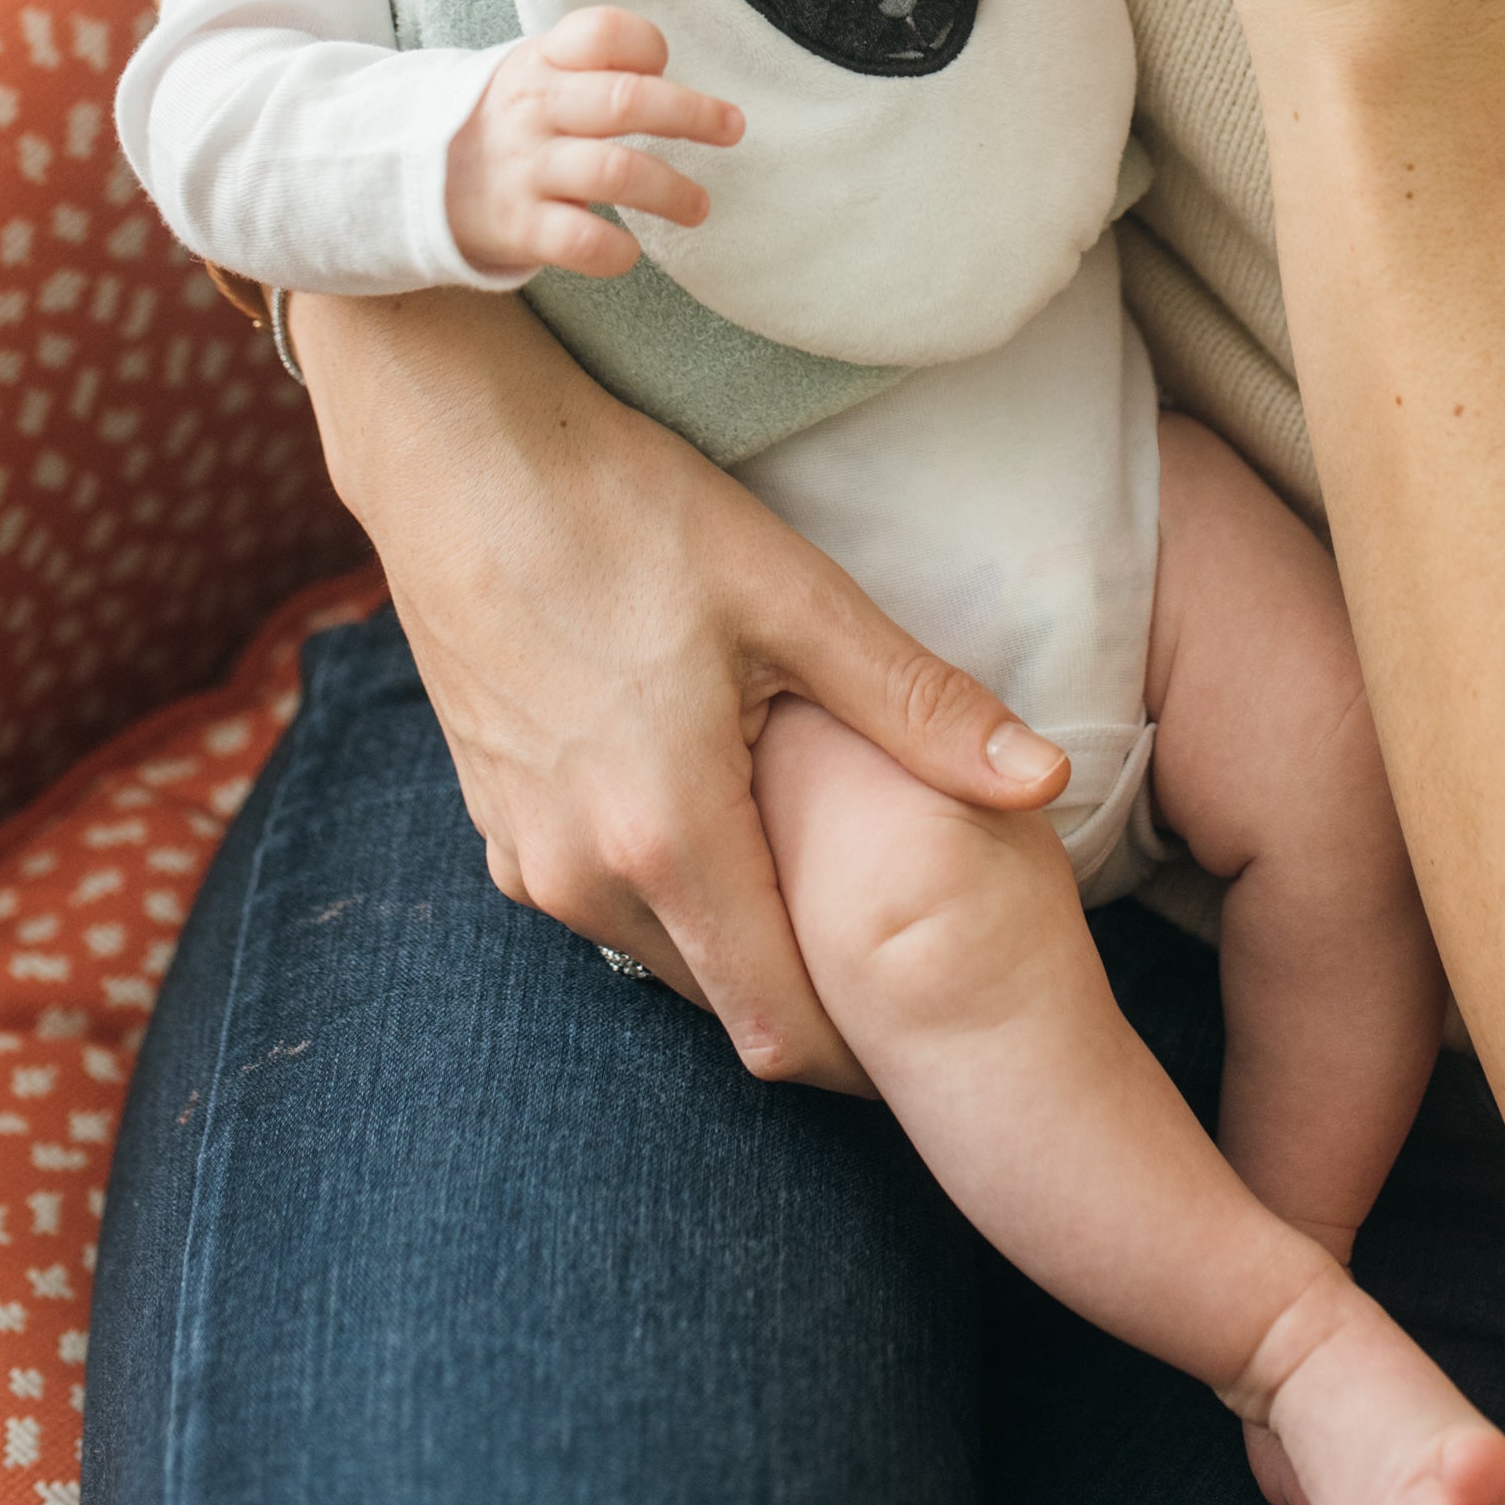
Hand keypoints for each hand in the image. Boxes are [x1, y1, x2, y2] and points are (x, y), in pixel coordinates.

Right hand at [291, 285, 1072, 1085]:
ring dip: (740, 935)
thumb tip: (1047, 780)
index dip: (863, 1051)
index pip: (780, 1023)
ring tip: (829, 878)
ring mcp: (525, 856)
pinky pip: (603, 899)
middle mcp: (581, 879)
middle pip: (724, 1000)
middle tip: (903, 951)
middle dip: (813, 995)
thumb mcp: (792, 598)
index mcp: (665, 841)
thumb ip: (918, 707)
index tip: (930, 1041)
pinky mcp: (496, 824)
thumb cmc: (626, 511)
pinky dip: (673, 890)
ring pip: (660, 952)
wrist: (457, 453)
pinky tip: (728, 815)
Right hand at [444, 5, 741, 278]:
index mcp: (544, 61)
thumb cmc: (508, 120)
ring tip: (698, 207)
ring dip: (671, 191)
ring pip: (615, 172)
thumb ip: (596, 64)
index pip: (603, 32)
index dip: (647, 44)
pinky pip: (580, 241)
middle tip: (731, 129)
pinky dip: (616, 251)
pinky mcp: (519, 226)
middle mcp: (536, 109)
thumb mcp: (536, 70)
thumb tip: (673, 78)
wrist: (414, 178)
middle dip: (692, 114)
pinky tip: (630, 249)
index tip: (662, 64)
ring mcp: (527, 169)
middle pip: (627, 100)